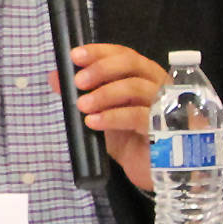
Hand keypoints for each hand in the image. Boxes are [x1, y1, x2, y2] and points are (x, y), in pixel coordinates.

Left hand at [47, 44, 167, 190]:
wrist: (153, 171)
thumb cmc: (131, 137)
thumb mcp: (104, 114)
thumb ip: (84, 94)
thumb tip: (55, 77)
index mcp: (145, 75)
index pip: (124, 54)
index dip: (99, 52)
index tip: (75, 56)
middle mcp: (158, 84)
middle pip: (131, 64)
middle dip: (101, 69)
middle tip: (78, 81)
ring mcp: (166, 104)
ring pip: (135, 88)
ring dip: (104, 94)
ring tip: (82, 105)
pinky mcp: (167, 129)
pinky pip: (137, 117)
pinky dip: (112, 117)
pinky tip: (93, 122)